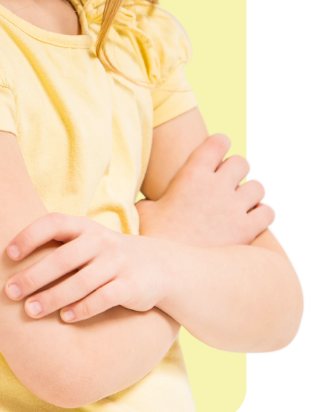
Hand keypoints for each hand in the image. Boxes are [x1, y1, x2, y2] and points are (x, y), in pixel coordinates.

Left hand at [4, 214, 169, 323]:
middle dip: (33, 276)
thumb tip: (8, 261)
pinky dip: (81, 309)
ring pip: (80, 282)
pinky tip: (64, 318)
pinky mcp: (130, 286)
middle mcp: (100, 241)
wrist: (159, 267)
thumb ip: (57, 245)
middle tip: (9, 291)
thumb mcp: (86, 241)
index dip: (29, 236)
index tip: (8, 255)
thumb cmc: (105, 255)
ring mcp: (117, 263)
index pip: (53, 223)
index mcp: (84, 226)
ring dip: (52, 298)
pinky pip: (102, 299)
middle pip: (62, 258)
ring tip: (30, 311)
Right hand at [136, 134, 274, 247]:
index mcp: (191, 175)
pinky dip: (263, 213)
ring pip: (258, 186)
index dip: (219, 144)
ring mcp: (234, 208)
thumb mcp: (143, 209)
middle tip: (230, 181)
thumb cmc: (151, 237)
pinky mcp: (247, 230)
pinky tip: (253, 219)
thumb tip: (144, 197)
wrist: (169, 268)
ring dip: (252, 192)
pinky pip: (268, 212)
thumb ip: (153, 198)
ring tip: (243, 200)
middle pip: (241, 162)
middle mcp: (216, 187)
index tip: (217, 152)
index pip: (216, 143)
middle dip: (237, 169)